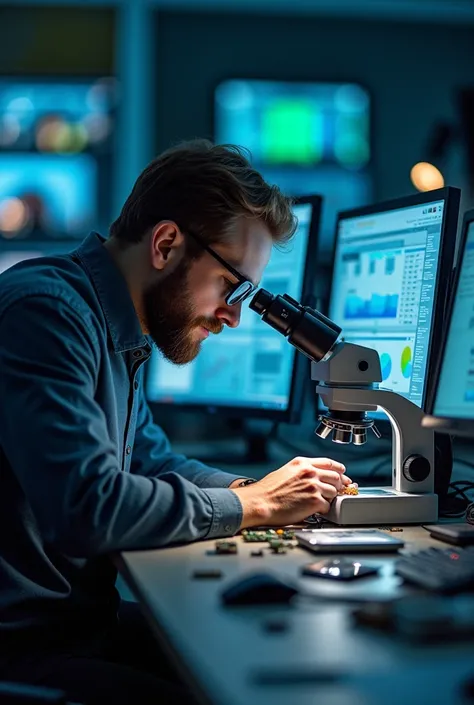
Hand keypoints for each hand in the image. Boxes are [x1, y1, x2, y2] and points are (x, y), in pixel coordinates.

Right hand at [231, 456, 350, 527]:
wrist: (261, 502)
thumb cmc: (268, 491)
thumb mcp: (285, 471)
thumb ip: (302, 471)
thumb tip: (315, 477)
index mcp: (302, 463)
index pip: (328, 463)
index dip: (338, 469)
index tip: (342, 473)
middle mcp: (310, 472)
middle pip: (336, 476)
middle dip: (338, 485)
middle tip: (337, 491)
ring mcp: (314, 486)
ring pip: (334, 492)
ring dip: (330, 498)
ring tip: (320, 502)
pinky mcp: (315, 500)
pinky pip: (328, 506)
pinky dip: (323, 509)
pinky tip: (314, 510)